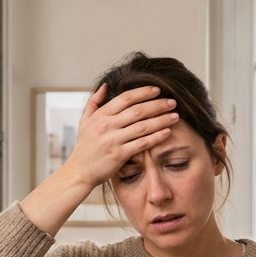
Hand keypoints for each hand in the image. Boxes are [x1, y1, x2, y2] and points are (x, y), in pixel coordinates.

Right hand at [63, 83, 179, 191]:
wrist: (80, 171)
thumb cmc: (85, 146)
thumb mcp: (84, 121)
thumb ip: (94, 102)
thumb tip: (106, 85)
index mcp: (101, 115)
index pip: (126, 98)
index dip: (143, 92)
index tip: (158, 90)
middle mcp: (106, 125)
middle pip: (137, 110)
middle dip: (158, 105)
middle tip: (173, 102)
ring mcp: (113, 139)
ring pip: (142, 126)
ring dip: (161, 120)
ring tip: (175, 116)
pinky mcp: (119, 154)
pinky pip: (142, 143)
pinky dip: (156, 137)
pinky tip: (168, 132)